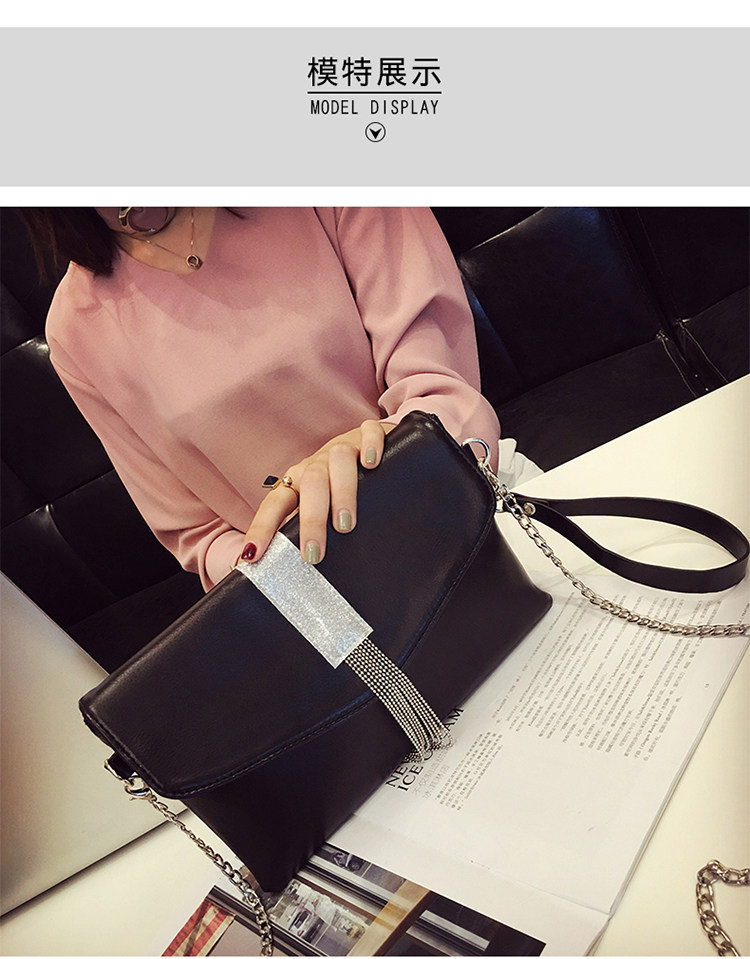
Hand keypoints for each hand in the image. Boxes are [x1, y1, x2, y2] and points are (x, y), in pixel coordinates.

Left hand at [240, 419, 395, 564]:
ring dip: (341, 492)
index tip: (253, 556)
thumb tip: (291, 576)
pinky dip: (371, 446)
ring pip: (338, 460)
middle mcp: (318, 464)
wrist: (366, 447)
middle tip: (313, 555)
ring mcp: (343, 447)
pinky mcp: (368, 435)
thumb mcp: (319, 510)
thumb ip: (305, 534)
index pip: (275, 504)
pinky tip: (373, 464)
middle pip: (310, 484)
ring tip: (345, 525)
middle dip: (310, 520)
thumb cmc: (338, 488)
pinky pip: (369, 433)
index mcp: (298, 482)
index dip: (262, 528)